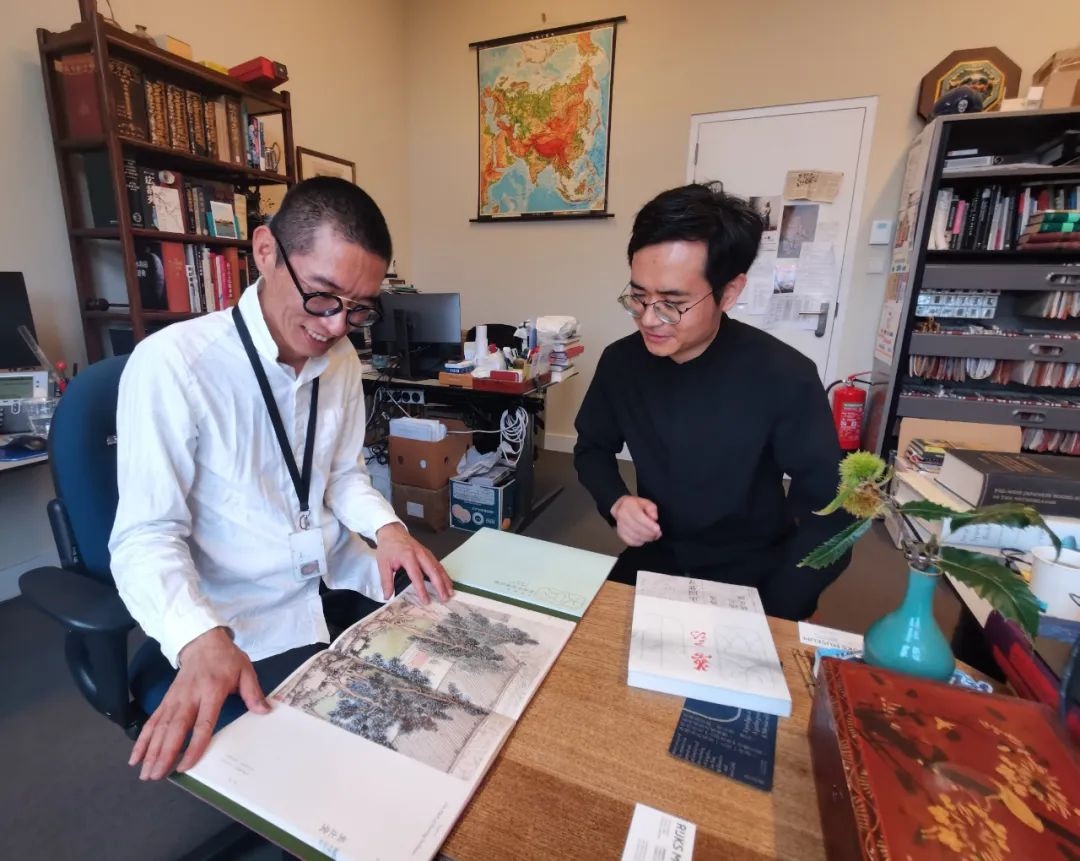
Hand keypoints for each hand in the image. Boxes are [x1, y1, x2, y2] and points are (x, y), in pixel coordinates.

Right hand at [129, 627, 268, 779]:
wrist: (203, 642)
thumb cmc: (226, 659)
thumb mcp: (245, 671)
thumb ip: (253, 692)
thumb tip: (264, 711)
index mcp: (211, 691)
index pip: (202, 723)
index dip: (194, 745)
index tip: (186, 764)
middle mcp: (189, 697)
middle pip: (175, 729)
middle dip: (164, 753)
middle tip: (157, 776)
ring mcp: (174, 699)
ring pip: (160, 728)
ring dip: (151, 751)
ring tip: (146, 773)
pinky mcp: (166, 700)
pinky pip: (152, 721)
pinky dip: (142, 740)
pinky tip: (136, 757)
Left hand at [375, 523, 452, 603]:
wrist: (392, 531)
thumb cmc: (388, 547)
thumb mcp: (383, 564)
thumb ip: (386, 581)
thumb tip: (387, 596)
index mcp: (407, 556)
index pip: (416, 575)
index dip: (422, 589)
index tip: (426, 600)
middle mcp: (419, 554)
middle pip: (433, 571)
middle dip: (440, 585)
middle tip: (444, 598)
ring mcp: (426, 553)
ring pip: (438, 567)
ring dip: (445, 580)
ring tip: (450, 592)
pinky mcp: (428, 553)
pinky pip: (438, 564)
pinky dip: (444, 574)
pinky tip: (447, 582)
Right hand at [610, 495, 661, 546]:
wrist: (622, 508)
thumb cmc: (636, 506)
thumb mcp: (646, 503)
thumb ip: (652, 509)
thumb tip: (654, 518)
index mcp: (629, 506)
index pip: (639, 517)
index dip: (649, 525)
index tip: (658, 529)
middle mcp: (622, 516)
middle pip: (637, 528)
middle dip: (650, 533)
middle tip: (658, 534)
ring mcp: (620, 526)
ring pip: (635, 537)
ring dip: (646, 538)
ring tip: (653, 536)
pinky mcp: (621, 534)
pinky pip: (632, 542)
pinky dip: (640, 542)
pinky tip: (645, 538)